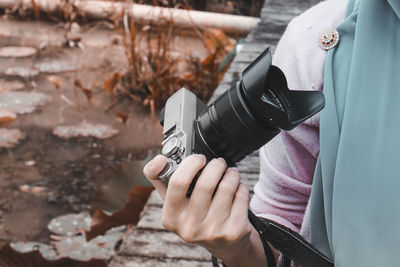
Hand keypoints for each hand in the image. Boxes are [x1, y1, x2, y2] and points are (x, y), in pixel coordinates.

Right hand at [143, 154, 269, 266]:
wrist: (224, 244)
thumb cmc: (195, 215)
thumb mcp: (173, 201)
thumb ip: (160, 178)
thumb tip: (160, 159)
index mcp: (170, 218)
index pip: (177, 183)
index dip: (190, 164)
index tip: (199, 157)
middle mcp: (190, 228)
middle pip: (205, 183)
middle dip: (216, 165)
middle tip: (219, 162)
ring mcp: (213, 232)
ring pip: (226, 187)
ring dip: (231, 174)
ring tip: (230, 173)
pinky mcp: (234, 231)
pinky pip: (241, 196)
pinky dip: (241, 186)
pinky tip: (237, 189)